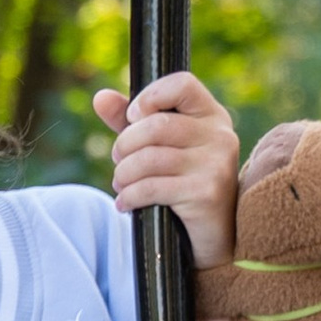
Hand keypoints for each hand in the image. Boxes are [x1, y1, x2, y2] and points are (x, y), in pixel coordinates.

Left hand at [93, 73, 241, 268]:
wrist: (211, 237)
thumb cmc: (182, 184)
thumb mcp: (158, 147)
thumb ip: (131, 121)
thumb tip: (100, 97)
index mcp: (211, 115)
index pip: (182, 83)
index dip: (150, 96)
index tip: (133, 117)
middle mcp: (220, 135)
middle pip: (156, 126)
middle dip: (124, 145)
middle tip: (118, 161)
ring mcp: (216, 164)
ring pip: (150, 158)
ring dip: (123, 174)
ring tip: (121, 184)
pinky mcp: (207, 192)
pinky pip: (153, 187)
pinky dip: (130, 196)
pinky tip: (125, 204)